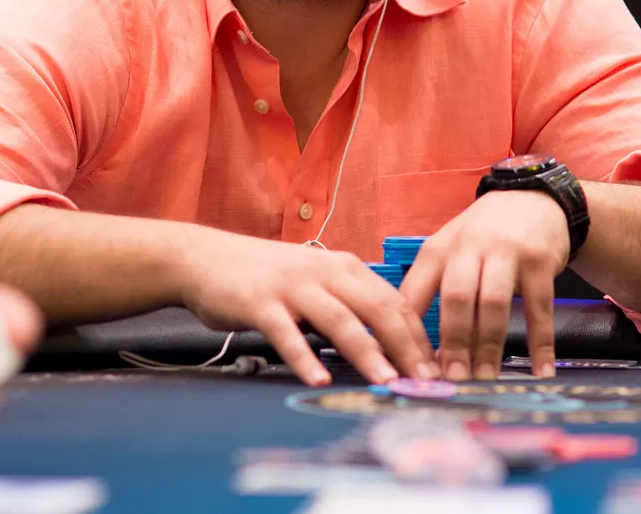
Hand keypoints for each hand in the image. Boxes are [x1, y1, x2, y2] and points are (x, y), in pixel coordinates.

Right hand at [177, 230, 438, 386]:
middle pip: (376, 308)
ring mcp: (291, 286)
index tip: (435, 368)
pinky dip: (304, 357)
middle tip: (423, 381)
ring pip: (339, 319)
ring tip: (386, 381)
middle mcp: (323, 271)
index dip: (418, 335)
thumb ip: (347, 304)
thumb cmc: (265, 276)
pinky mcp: (259, 302)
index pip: (393, 301)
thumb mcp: (315, 281)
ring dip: (366, 352)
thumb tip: (388, 344)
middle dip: (405, 346)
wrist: (205, 258)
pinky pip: (287, 333)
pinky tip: (318, 378)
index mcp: (343, 266)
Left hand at [400, 191, 569, 380]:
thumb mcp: (449, 251)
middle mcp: (470, 247)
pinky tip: (540, 369)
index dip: (410, 331)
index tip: (411, 366)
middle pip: (456, 297)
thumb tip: (425, 351)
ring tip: (485, 378)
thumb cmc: (483, 235)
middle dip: (453, 342)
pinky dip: (540, 342)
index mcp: (439, 250)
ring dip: (489, 345)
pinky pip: (539, 308)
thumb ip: (433, 292)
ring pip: (494, 302)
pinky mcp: (540, 260)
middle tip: (453, 378)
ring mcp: (507, 252)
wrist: (532, 198)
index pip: (415, 292)